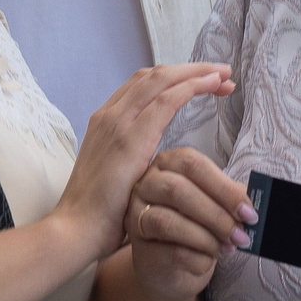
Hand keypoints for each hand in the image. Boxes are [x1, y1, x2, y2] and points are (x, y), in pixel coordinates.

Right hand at [59, 65, 233, 252]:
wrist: (76, 229)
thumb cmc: (98, 213)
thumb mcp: (117, 175)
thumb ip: (132, 159)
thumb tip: (154, 163)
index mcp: (105, 122)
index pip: (142, 86)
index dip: (174, 79)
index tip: (202, 82)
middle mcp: (109, 115)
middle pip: (153, 76)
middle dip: (189, 70)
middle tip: (220, 73)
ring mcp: (117, 122)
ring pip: (162, 80)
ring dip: (196, 73)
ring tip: (224, 74)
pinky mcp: (130, 137)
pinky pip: (167, 99)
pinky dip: (192, 86)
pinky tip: (213, 86)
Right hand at [130, 147, 254, 299]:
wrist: (171, 264)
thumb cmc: (195, 225)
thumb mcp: (214, 204)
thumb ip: (230, 198)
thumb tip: (250, 204)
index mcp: (168, 163)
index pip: (193, 165)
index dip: (224, 188)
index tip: (248, 212)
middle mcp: (146, 184)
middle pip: (177, 190)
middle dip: (216, 215)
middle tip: (241, 234)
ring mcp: (136, 215)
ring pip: (168, 222)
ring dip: (207, 238)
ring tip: (228, 248)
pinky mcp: (138, 247)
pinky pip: (170, 251)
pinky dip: (198, 258)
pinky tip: (209, 260)